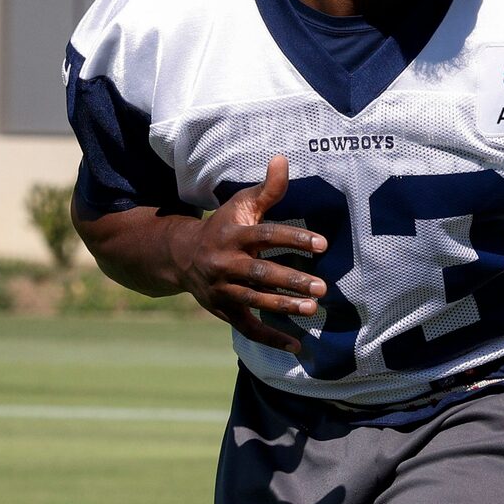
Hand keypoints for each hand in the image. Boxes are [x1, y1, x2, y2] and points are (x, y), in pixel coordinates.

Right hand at [166, 155, 327, 355]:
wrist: (181, 256)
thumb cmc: (223, 226)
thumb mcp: (240, 205)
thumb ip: (267, 189)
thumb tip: (283, 159)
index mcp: (233, 235)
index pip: (266, 236)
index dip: (294, 239)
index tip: (322, 244)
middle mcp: (225, 263)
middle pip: (260, 274)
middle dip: (291, 281)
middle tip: (321, 287)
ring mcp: (223, 290)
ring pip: (255, 301)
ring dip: (284, 307)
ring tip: (312, 308)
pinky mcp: (224, 311)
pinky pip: (248, 328)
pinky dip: (271, 338)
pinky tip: (297, 344)